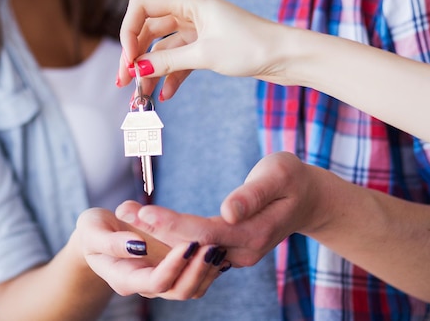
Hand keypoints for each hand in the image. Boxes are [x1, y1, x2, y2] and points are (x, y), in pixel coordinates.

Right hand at [76, 207, 227, 299]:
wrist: (97, 236)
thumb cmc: (92, 231)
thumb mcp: (92, 230)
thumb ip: (111, 241)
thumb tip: (138, 246)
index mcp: (125, 278)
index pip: (156, 281)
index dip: (174, 265)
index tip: (188, 243)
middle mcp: (145, 284)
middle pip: (179, 290)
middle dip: (197, 270)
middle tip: (212, 246)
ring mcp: (160, 280)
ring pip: (191, 289)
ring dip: (207, 271)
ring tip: (218, 247)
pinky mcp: (170, 271)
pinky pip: (194, 278)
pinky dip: (208, 267)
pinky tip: (217, 249)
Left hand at [115, 152, 329, 266]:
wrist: (307, 199)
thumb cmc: (292, 179)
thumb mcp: (278, 174)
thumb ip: (252, 194)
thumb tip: (228, 211)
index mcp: (254, 234)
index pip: (206, 233)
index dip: (174, 225)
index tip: (145, 212)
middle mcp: (241, 252)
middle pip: (190, 245)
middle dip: (154, 229)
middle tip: (122, 209)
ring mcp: (233, 256)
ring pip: (188, 250)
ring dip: (155, 234)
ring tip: (125, 212)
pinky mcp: (226, 251)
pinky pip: (192, 249)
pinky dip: (168, 237)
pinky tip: (143, 225)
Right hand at [117, 0, 288, 99]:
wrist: (286, 57)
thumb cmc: (252, 46)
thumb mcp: (204, 55)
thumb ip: (167, 61)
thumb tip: (137, 69)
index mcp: (188, 0)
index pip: (142, 6)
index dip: (128, 31)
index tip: (128, 59)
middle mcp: (189, 11)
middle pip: (148, 30)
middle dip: (135, 56)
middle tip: (125, 81)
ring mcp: (197, 29)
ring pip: (162, 48)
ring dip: (151, 71)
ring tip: (141, 96)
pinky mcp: (205, 46)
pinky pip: (179, 60)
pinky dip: (170, 76)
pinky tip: (165, 95)